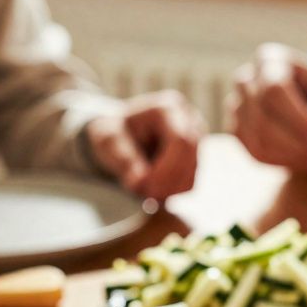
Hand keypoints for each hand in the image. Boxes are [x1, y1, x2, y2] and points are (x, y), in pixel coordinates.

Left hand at [85, 90, 202, 199]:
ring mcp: (197, 141)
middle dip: (167, 184)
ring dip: (168, 190)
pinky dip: (171, 192)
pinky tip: (152, 189)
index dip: (167, 169)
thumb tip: (139, 185)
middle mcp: (190, 121)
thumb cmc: (114, 133)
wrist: (120, 136)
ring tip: (142, 193)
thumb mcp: (109, 141)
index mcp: (168, 108)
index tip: (145, 189)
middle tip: (144, 198)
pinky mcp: (197, 159)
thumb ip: (124, 160)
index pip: (181, 141)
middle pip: (191, 160)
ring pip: (191, 175)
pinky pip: (190, 183)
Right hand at [228, 43, 306, 171]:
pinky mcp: (237, 131)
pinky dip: (285, 162)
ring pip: (259, 141)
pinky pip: (256, 154)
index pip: (274, 90)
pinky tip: (306, 158)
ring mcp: (237, 106)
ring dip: (295, 156)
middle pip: (264, 119)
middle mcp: (246, 80)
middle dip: (300, 143)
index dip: (299, 118)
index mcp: (269, 60)